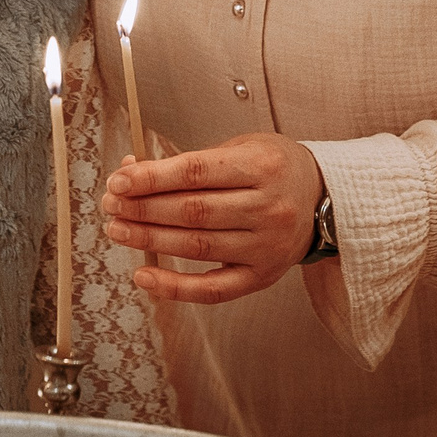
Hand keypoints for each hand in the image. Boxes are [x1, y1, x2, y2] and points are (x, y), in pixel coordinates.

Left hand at [99, 133, 324, 304]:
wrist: (325, 197)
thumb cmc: (275, 167)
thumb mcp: (242, 147)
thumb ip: (191, 162)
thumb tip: (132, 173)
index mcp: (262, 167)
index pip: (196, 173)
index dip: (152, 178)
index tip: (119, 180)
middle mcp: (268, 208)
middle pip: (193, 211)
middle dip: (143, 208)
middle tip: (111, 204)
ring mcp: (267, 247)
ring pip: (197, 247)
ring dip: (150, 240)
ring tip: (118, 230)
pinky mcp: (263, 277)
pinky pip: (213, 289)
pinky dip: (175, 287)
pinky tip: (144, 275)